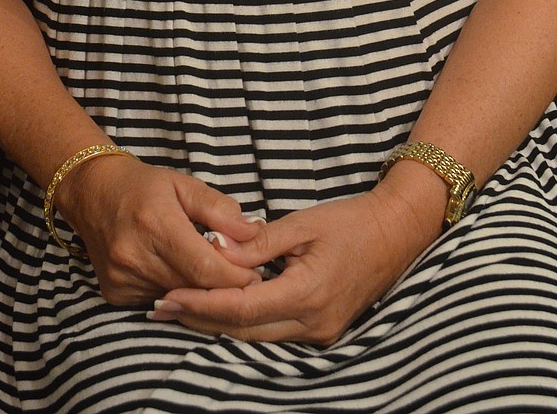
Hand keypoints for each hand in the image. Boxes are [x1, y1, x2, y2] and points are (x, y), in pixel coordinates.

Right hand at [57, 154, 264, 305]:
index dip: (237, 276)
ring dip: (198, 288)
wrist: (91, 192)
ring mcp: (122, 278)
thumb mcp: (184, 184)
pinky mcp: (115, 293)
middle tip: (242, 273)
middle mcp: (135, 256)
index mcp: (157, 224)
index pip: (206, 268)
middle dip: (223, 284)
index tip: (256, 273)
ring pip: (179, 297)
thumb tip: (254, 233)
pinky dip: (175, 290)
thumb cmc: (143, 185)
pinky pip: (159, 300)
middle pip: (195, 287)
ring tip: (206, 267)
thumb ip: (220, 210)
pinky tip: (174, 270)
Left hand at [150, 183, 438, 346]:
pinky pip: (272, 332)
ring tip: (179, 309)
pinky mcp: (321, 329)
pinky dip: (242, 321)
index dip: (201, 303)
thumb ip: (259, 241)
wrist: (396, 233)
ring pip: (256, 336)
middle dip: (200, 319)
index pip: (241, 307)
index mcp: (308, 293)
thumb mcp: (303, 222)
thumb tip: (216, 246)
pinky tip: (217, 310)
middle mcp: (313, 323)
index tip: (168, 295)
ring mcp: (319, 332)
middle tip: (160, 308)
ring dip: (217, 323)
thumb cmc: (351, 220)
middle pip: (243, 330)